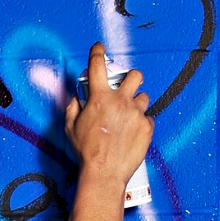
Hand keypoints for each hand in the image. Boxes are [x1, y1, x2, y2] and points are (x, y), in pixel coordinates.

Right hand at [64, 42, 153, 188]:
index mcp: (99, 98)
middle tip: (128, 87)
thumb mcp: (71, 128)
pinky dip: (142, 122)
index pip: (97, 65)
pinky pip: (148, 117)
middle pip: (135, 75)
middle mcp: (120, 101)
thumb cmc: (87, 152)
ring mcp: (136, 113)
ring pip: (144, 97)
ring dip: (137, 103)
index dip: (97, 52)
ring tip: (130, 115)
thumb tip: (77, 98)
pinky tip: (133, 132)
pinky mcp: (147, 127)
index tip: (99, 47)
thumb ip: (73, 108)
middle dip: (132, 77)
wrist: (105, 173)